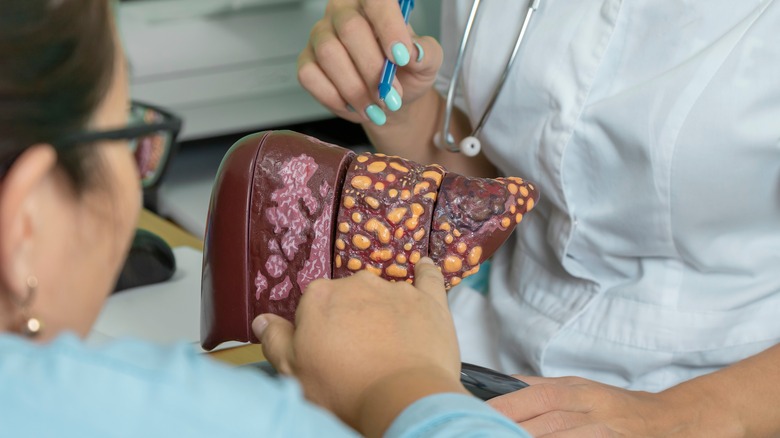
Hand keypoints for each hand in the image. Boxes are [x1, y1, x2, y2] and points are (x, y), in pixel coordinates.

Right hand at [254, 258, 464, 431]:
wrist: (401, 397)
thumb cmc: (342, 386)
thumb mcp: (292, 369)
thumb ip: (275, 339)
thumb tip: (261, 320)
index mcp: (320, 296)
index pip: (314, 303)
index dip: (319, 328)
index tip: (325, 350)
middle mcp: (357, 284)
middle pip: (348, 295)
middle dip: (350, 317)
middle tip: (355, 352)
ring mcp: (395, 290)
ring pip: (383, 292)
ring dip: (382, 309)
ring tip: (387, 343)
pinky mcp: (428, 301)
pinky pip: (428, 278)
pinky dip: (425, 273)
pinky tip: (425, 268)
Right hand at [298, 0, 442, 124]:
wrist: (389, 100)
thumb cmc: (406, 73)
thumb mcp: (428, 63)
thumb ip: (426, 53)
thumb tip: (414, 52)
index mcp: (374, 3)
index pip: (376, 0)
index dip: (388, 26)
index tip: (401, 57)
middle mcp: (343, 11)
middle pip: (350, 29)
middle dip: (373, 69)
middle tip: (391, 96)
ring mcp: (321, 35)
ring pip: (329, 54)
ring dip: (355, 88)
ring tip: (376, 106)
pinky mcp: (307, 61)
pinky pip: (310, 75)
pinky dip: (335, 97)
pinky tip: (354, 105)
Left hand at [488, 375, 676, 436]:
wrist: (661, 422)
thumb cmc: (609, 404)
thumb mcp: (577, 387)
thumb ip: (539, 386)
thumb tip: (499, 385)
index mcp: (578, 391)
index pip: (536, 395)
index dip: (506, 406)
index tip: (477, 414)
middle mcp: (592, 411)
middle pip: (546, 424)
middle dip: (513, 431)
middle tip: (482, 432)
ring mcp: (605, 434)